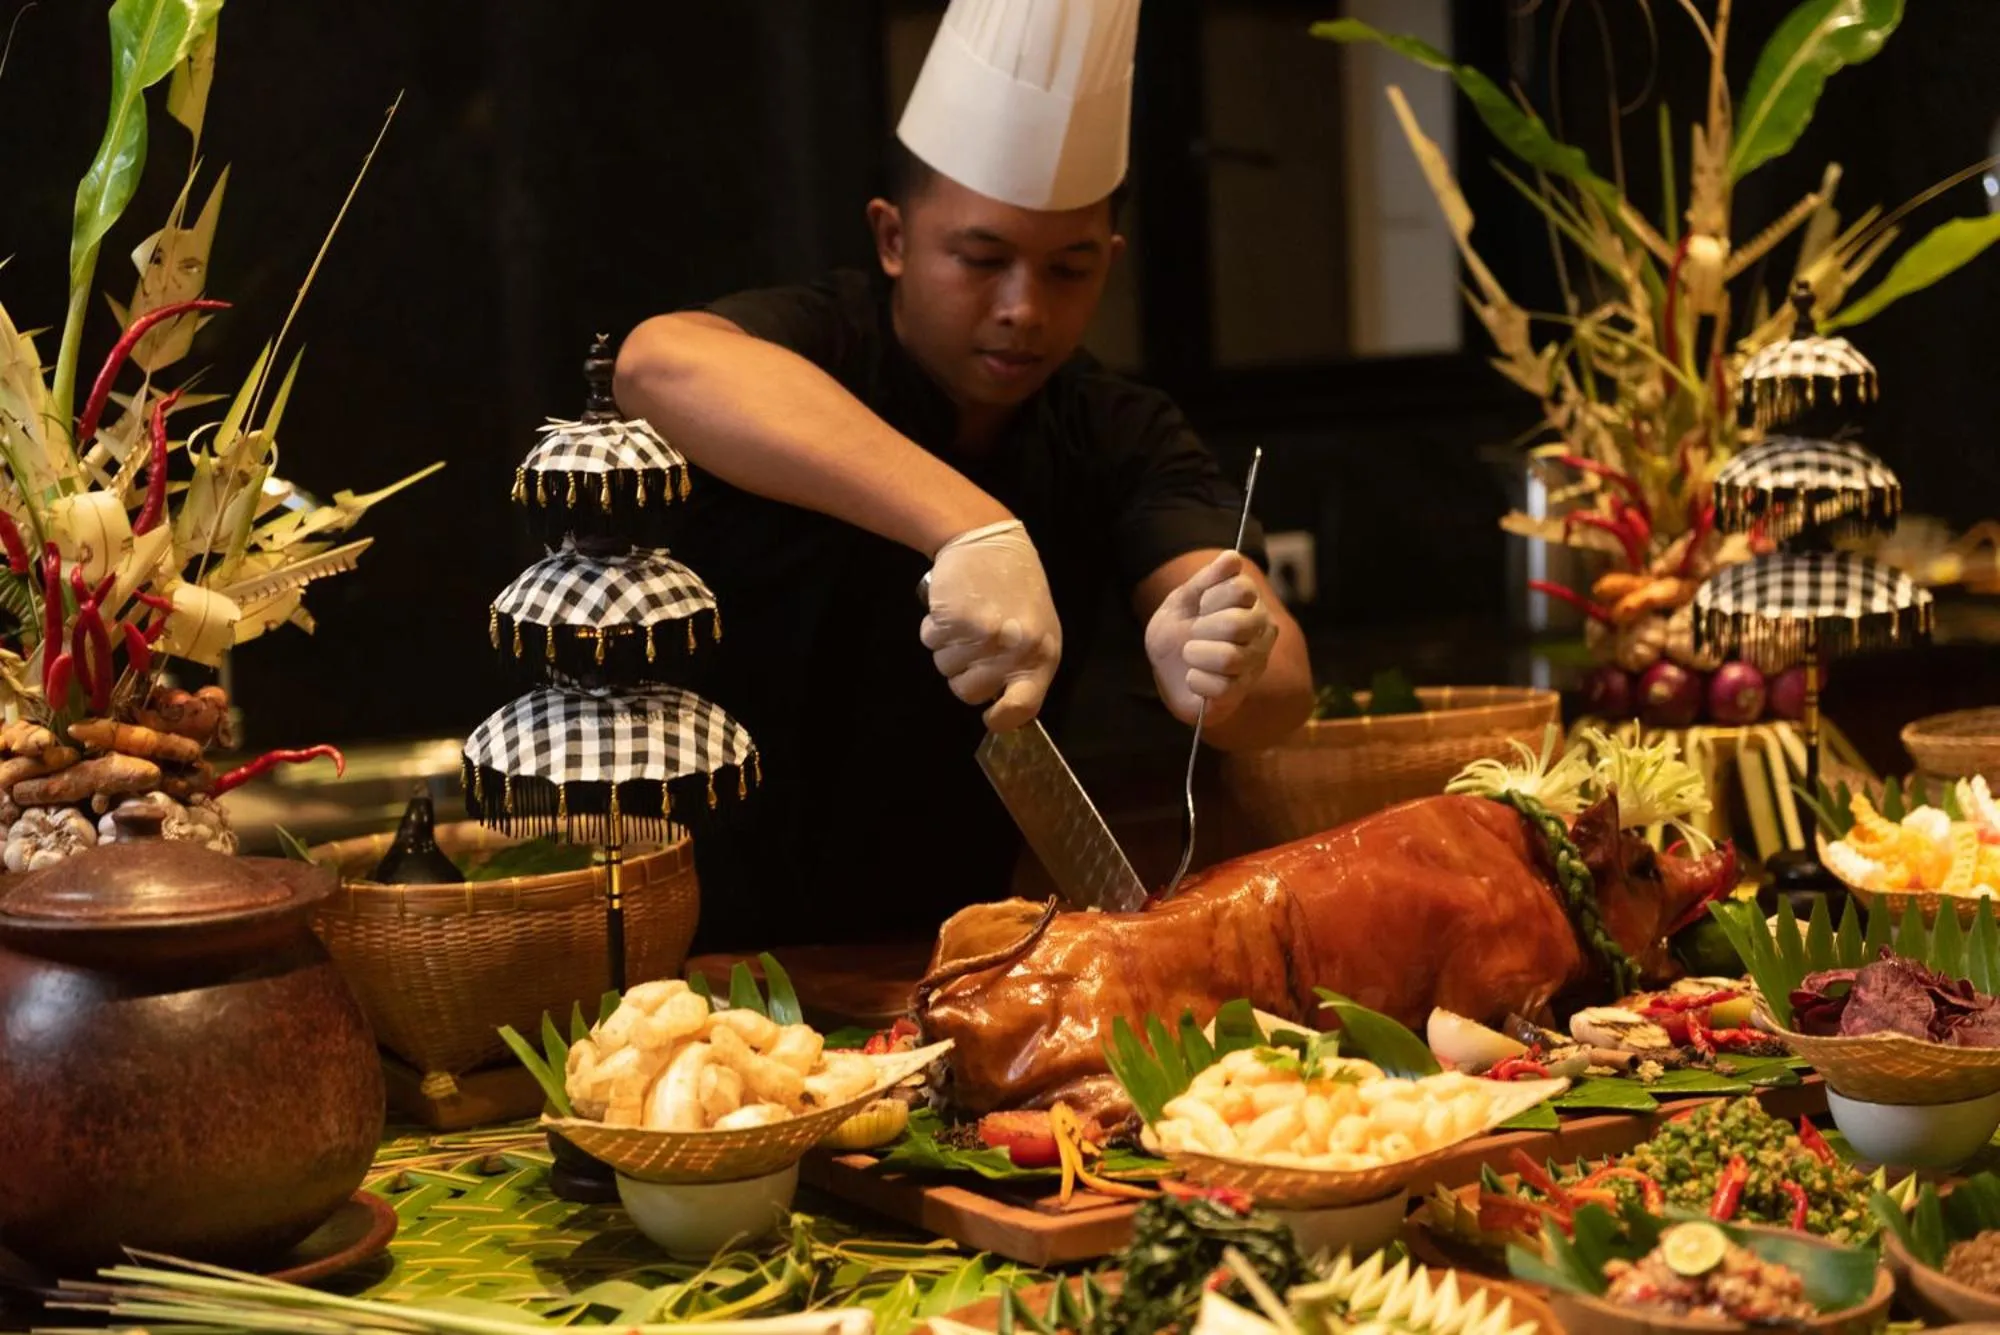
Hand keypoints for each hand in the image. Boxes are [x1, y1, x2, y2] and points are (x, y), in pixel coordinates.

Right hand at [921, 520, 1061, 730]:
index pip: (1023, 707)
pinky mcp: (955, 619)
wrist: (988, 541)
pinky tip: (951, 608)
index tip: (990, 715)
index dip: (1001, 718)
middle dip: (963, 673)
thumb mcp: (1035, 630)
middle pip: (970, 693)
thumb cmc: (1014, 589)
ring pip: (945, 669)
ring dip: (947, 648)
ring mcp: (984, 635)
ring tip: (965, 618)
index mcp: (1042, 655)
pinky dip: (933, 628)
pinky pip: (930, 642)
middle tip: (973, 643)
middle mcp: (1015, 649)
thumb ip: (1023, 668)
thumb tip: (1005, 709)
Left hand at [1144, 551, 1276, 724]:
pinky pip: (1220, 687)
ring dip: (1197, 654)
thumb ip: (1208, 578)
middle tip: (1194, 632)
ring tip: (1190, 654)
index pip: (1242, 590)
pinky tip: (1193, 677)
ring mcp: (1253, 665)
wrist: (1164, 666)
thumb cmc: (1180, 627)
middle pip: (1238, 624)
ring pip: (1230, 658)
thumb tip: (1232, 556)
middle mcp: (1261, 634)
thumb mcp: (1185, 598)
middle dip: (1202, 627)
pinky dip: (1196, 680)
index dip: (1211, 596)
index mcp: (1252, 604)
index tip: (1201, 605)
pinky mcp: (1237, 695)